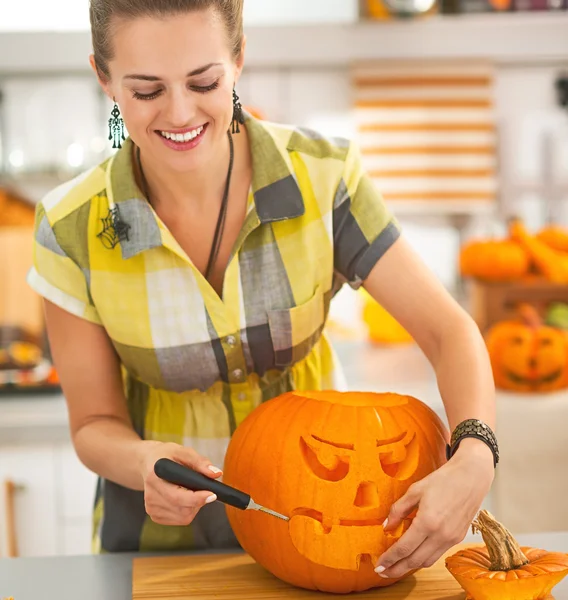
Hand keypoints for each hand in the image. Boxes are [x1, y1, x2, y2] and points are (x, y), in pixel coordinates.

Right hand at [139, 441, 222, 525]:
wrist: (148, 463)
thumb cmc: (167, 455)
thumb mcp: (183, 452)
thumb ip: (200, 462)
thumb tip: (216, 474)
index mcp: (154, 477)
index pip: (177, 496)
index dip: (197, 498)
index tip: (213, 494)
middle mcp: (150, 496)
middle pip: (183, 509)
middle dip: (199, 501)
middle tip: (203, 488)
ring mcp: (151, 508)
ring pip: (184, 517)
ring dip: (194, 506)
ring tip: (190, 490)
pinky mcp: (154, 515)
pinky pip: (180, 519)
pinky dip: (187, 510)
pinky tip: (183, 497)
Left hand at [374, 439, 494, 578]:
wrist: (471, 477)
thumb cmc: (443, 480)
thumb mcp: (415, 490)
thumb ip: (398, 510)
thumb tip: (387, 527)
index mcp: (427, 521)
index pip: (404, 548)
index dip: (389, 558)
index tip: (379, 565)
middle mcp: (441, 535)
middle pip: (414, 561)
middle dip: (397, 569)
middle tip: (383, 572)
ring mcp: (451, 538)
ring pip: (427, 561)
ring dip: (410, 567)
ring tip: (396, 567)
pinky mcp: (458, 538)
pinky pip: (437, 555)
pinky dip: (423, 559)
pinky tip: (414, 555)